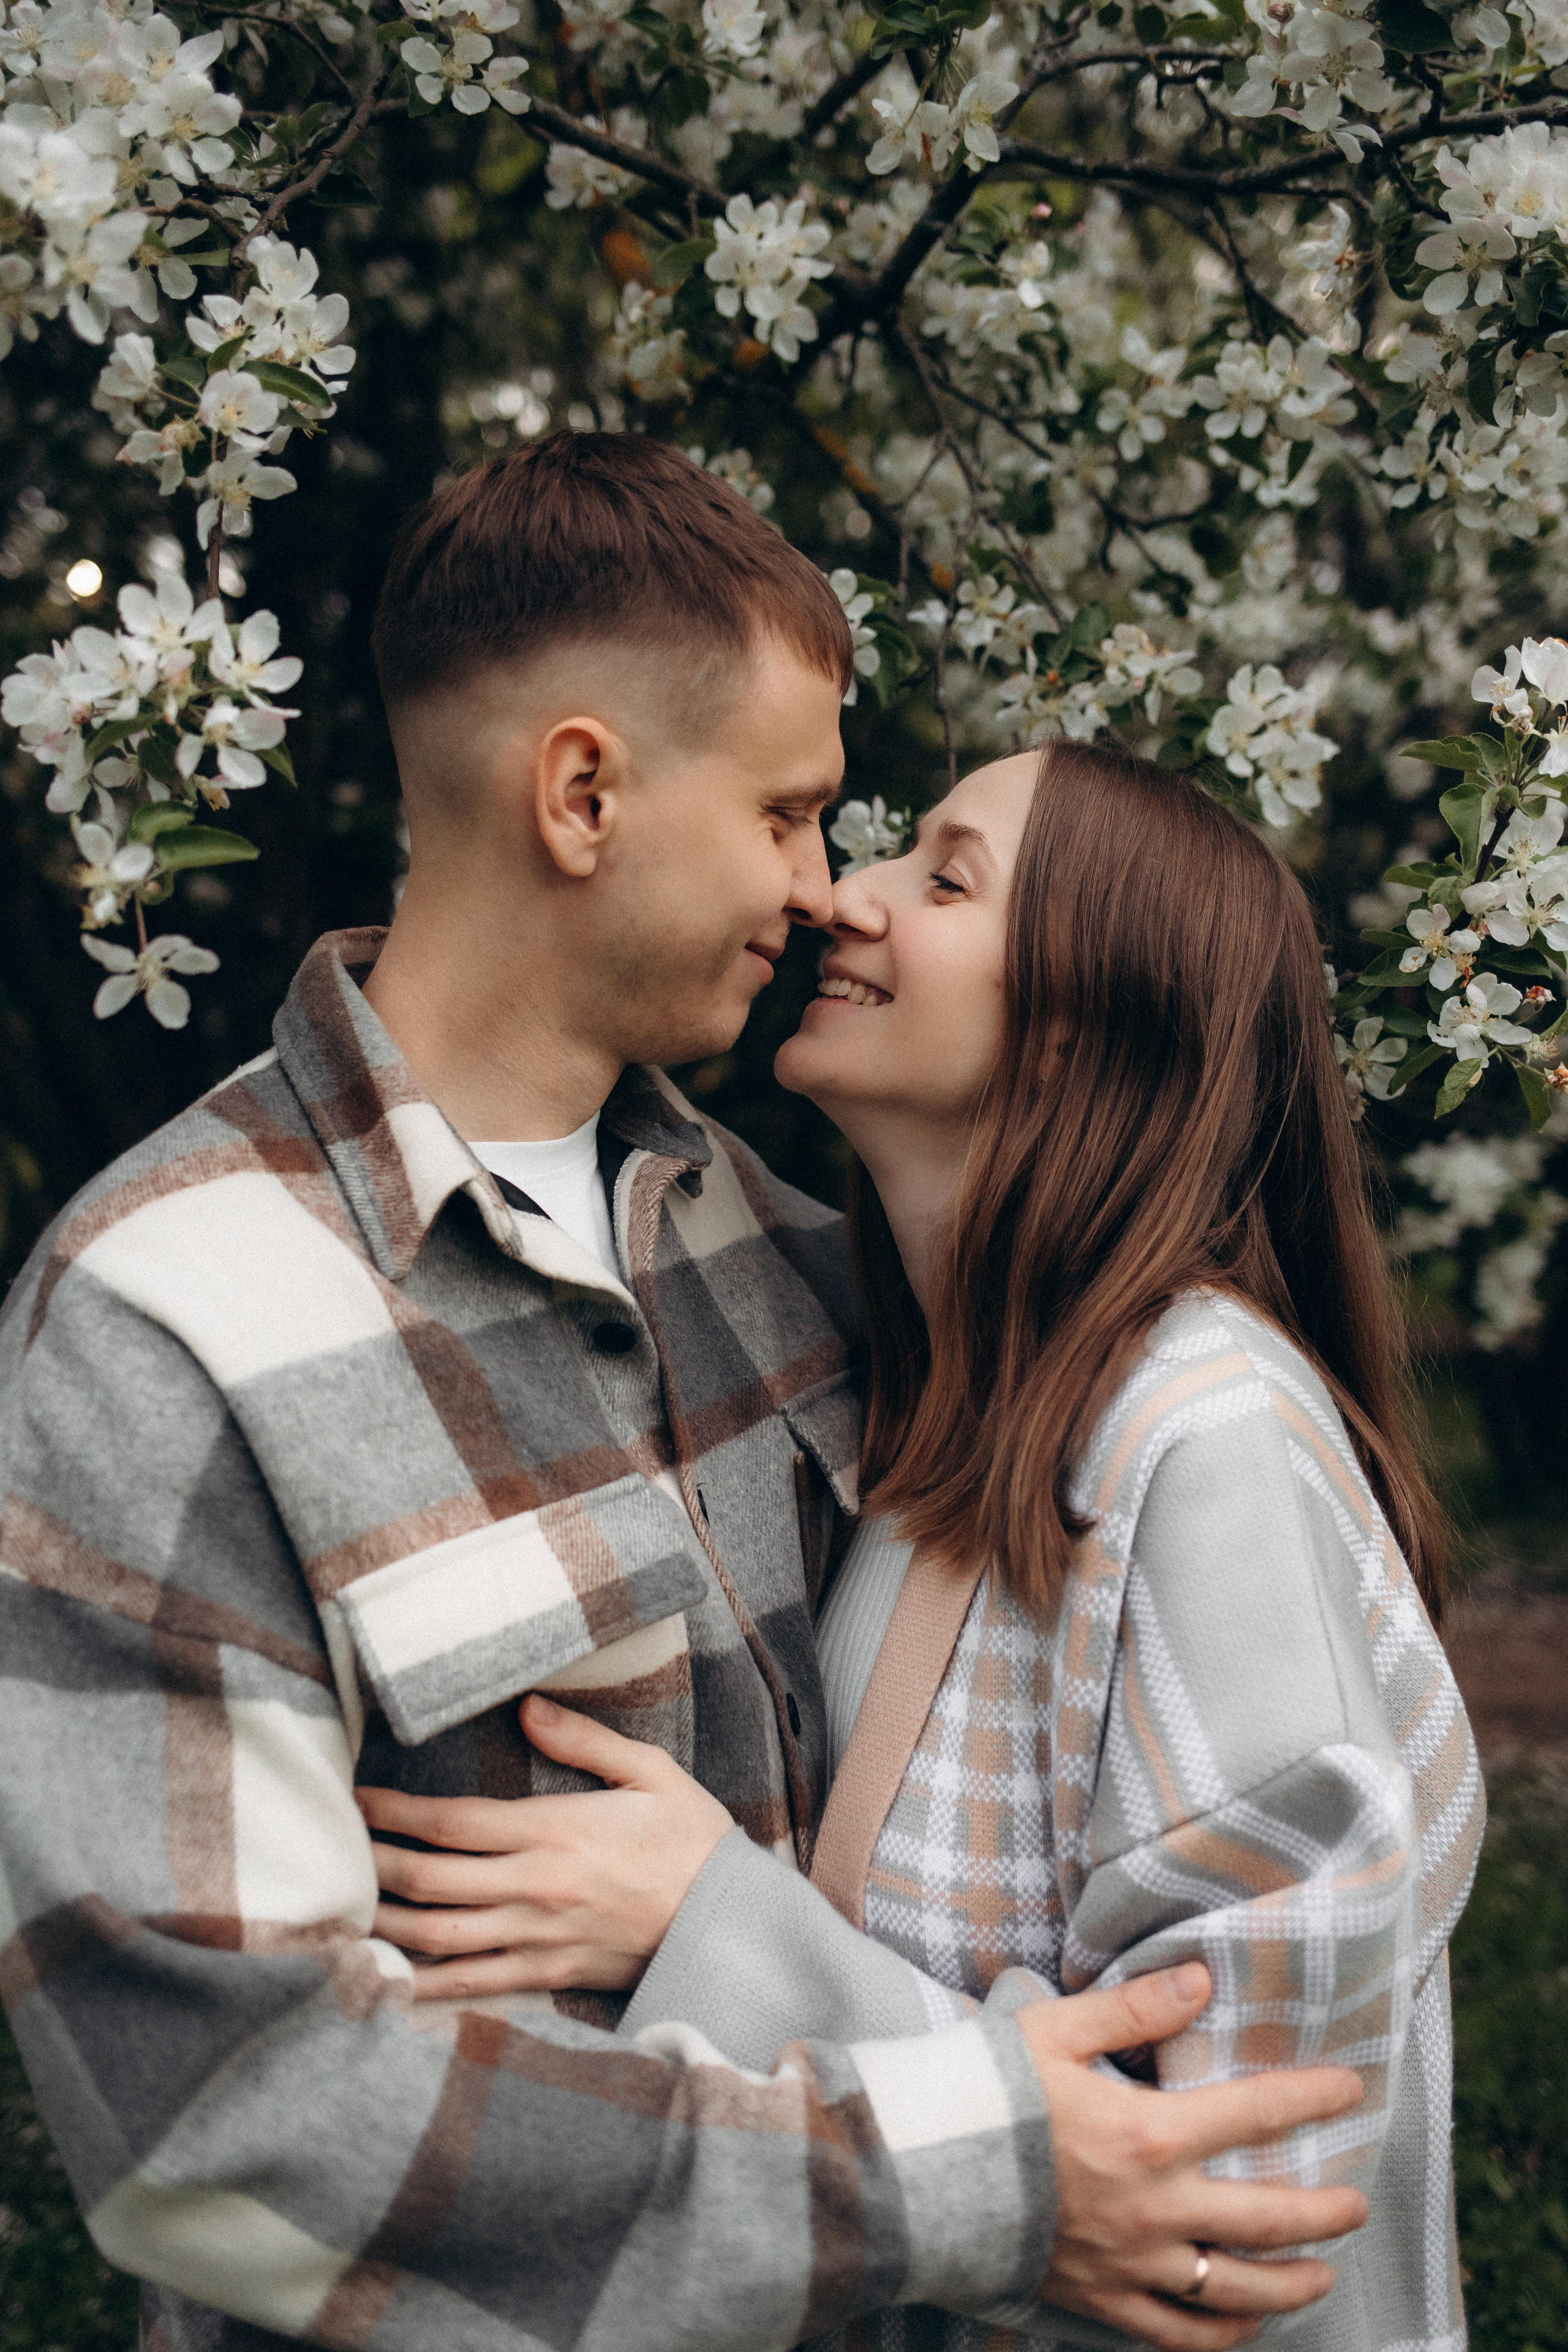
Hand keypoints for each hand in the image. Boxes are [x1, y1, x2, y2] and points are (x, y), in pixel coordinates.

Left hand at [358, 1694, 733, 1999]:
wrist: (731, 1923)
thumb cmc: (692, 1840)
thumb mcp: (651, 1771)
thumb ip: (585, 1739)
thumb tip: (527, 1706)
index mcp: (556, 1831)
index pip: (454, 1822)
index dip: (396, 1812)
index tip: (357, 1800)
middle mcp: (536, 1888)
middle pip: (431, 1880)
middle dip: (374, 1866)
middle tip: (334, 1852)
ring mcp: (538, 1937)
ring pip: (440, 1936)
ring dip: (385, 1923)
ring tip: (342, 1911)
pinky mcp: (548, 1974)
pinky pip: (473, 1985)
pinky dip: (425, 1985)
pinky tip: (388, 1980)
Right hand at [1020, 1964, 1368, 2351]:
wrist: (918, 2174)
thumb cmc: (986, 2093)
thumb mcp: (1055, 2030)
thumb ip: (1133, 2007)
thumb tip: (1200, 1978)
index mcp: (1149, 2133)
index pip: (1255, 2114)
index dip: (1310, 2100)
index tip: (1350, 2090)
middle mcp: (1155, 2208)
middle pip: (1267, 2218)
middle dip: (1325, 2213)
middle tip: (1357, 2206)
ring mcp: (1133, 2264)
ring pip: (1237, 2289)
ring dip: (1292, 2283)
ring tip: (1322, 2274)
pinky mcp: (1104, 2301)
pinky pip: (1180, 2335)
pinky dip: (1223, 2334)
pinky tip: (1246, 2324)